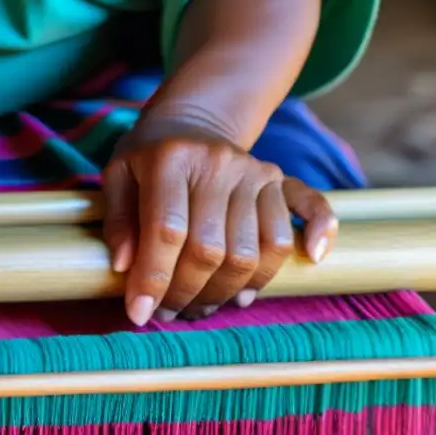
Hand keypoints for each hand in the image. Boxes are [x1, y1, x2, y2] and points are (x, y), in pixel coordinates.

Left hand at [102, 120, 336, 325]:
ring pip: (252, 251)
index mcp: (172, 159)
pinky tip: (311, 260)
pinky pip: (310, 208)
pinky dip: (316, 235)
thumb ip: (118, 220)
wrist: (190, 121)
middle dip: (187, 293)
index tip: (139, 313)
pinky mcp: (279, 179)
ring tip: (203, 305)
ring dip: (227, 291)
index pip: (167, 230)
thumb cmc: (148, 156)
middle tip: (169, 312)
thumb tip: (125, 267)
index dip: (154, 278)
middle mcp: (218, 163)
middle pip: (211, 250)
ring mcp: (254, 171)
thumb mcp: (118, 175)